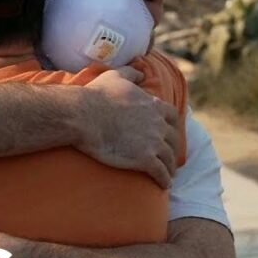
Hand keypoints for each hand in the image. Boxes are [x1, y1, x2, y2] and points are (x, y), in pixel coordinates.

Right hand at [75, 67, 179, 188]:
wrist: (84, 116)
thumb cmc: (96, 96)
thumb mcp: (115, 76)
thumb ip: (131, 73)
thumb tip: (140, 72)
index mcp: (153, 105)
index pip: (172, 117)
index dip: (172, 127)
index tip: (168, 134)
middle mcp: (158, 124)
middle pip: (173, 140)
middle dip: (172, 149)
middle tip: (169, 157)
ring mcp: (153, 143)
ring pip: (169, 158)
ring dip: (170, 168)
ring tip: (168, 175)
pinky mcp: (145, 160)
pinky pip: (161, 173)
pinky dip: (164, 180)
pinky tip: (163, 185)